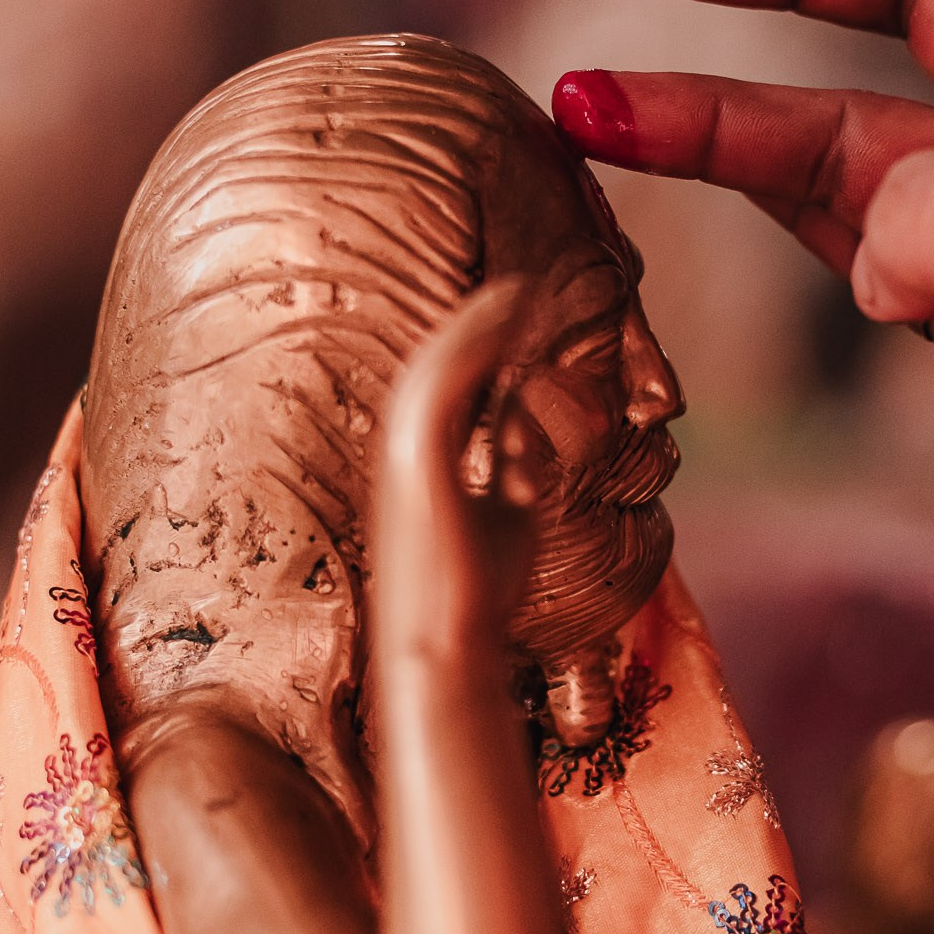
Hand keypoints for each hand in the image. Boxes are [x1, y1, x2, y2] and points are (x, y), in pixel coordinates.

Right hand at [377, 279, 545, 672]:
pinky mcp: (415, 464)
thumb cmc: (477, 592)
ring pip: (433, 366)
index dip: (484, 344)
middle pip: (436, 363)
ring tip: (518, 290)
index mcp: (424, 460)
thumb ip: (514, 457)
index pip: (450, 385)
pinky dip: (472, 348)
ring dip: (475, 322)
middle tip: (521, 285)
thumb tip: (530, 415)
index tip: (522, 313)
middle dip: (477, 320)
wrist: (450, 648)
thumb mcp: (509, 508)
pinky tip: (508, 325)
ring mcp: (403, 455)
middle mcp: (405, 449)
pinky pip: (441, 388)